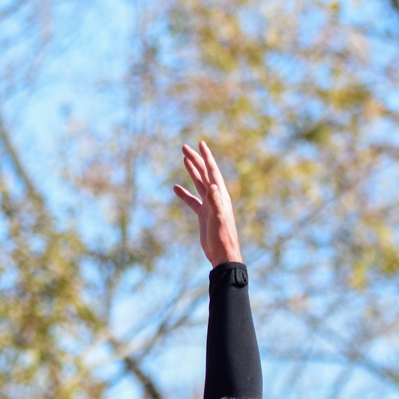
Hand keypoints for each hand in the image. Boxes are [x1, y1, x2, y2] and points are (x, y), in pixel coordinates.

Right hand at [173, 140, 242, 266]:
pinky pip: (192, 200)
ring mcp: (209, 205)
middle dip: (196, 160)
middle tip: (184, 147)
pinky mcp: (203, 215)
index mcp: (220, 195)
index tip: (200, 144)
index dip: (206, 157)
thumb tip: (212, 186)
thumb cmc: (222, 237)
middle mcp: (216, 197)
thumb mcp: (219, 219)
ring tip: (184, 158)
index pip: (212, 171)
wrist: (223, 254)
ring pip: (198, 183)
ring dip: (191, 171)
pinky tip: (176, 188)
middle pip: (204, 174)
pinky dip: (184, 193)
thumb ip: (216, 202)